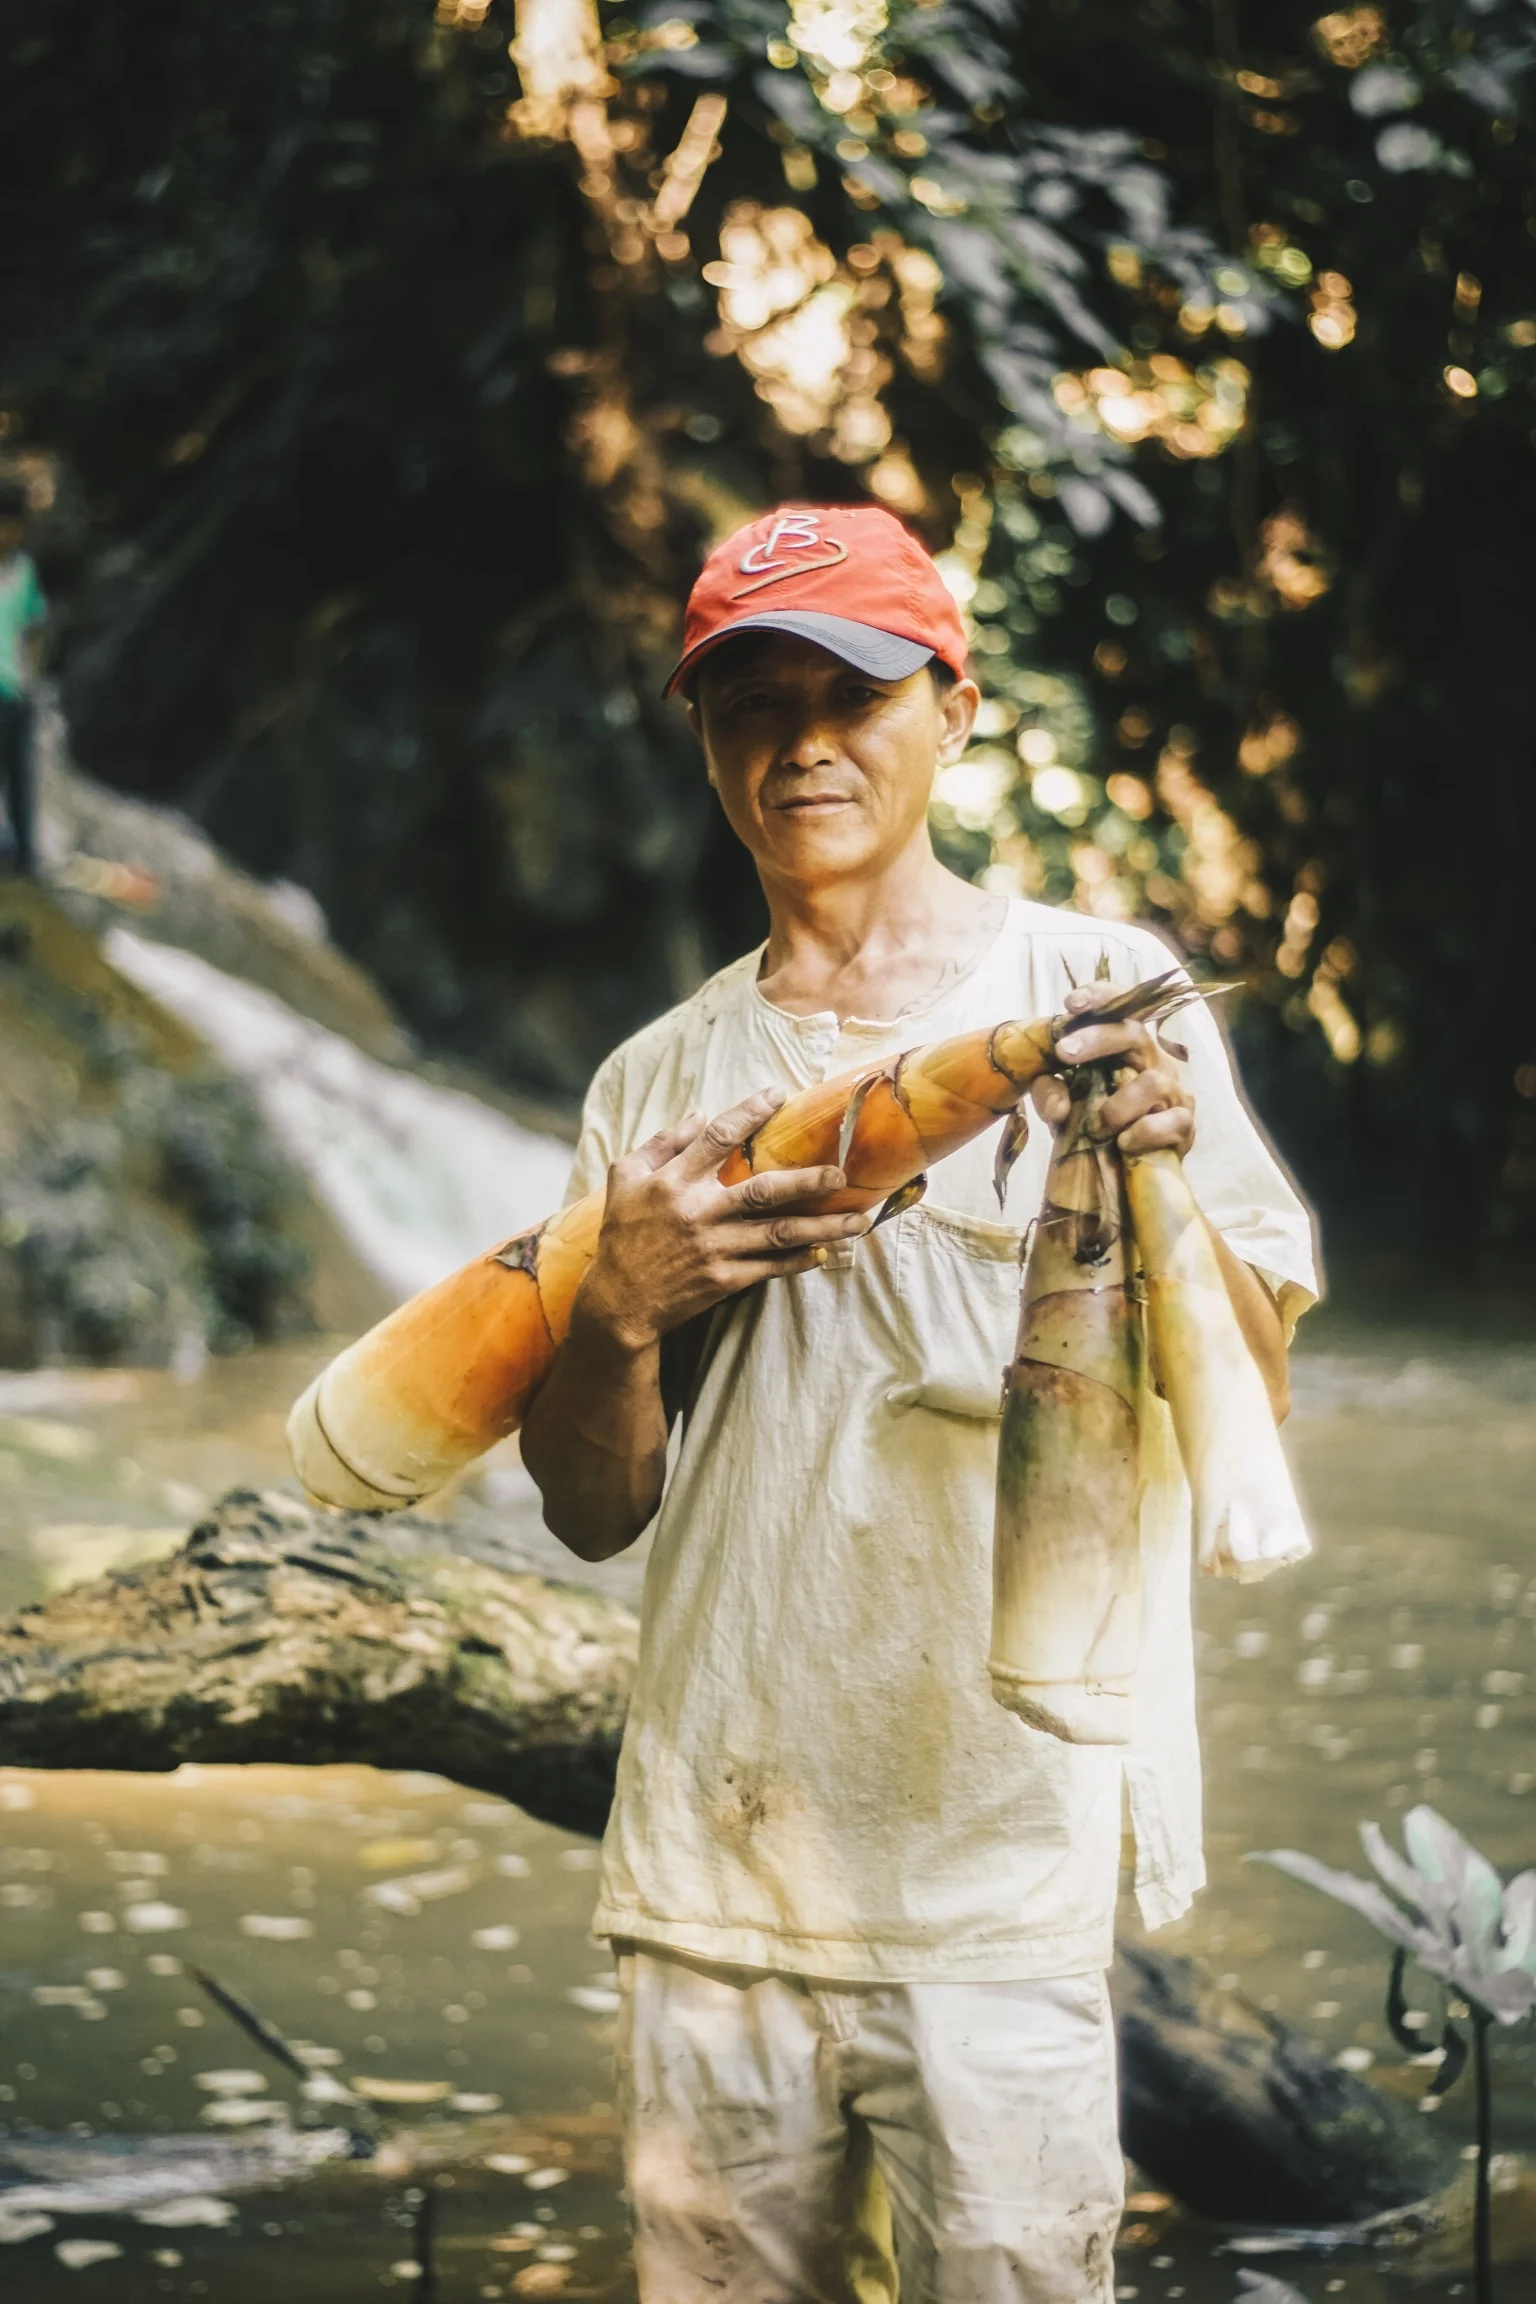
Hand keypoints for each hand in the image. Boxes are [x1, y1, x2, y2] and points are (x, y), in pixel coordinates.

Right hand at [575, 1089, 873, 1351]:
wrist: (618, 1303)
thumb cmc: (622, 1235)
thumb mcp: (625, 1178)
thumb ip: (661, 1143)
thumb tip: (700, 1114)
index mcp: (674, 1181)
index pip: (718, 1138)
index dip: (750, 1112)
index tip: (779, 1095)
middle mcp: (699, 1212)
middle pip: (764, 1190)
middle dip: (808, 1181)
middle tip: (842, 1173)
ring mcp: (714, 1248)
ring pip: (779, 1233)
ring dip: (823, 1227)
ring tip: (859, 1220)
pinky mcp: (723, 1280)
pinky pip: (771, 1267)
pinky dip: (800, 1261)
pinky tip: (825, 1253)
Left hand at [1028, 984, 1195, 1157]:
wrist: (1122, 1171)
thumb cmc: (1095, 1127)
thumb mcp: (1062, 1109)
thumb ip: (1049, 1095)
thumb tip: (1057, 1102)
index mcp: (1126, 1049)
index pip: (1122, 1010)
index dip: (1102, 997)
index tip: (1071, 1003)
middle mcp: (1153, 1062)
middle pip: (1136, 1033)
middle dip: (1098, 1038)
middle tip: (1064, 1051)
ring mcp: (1173, 1093)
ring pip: (1152, 1082)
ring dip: (1117, 1106)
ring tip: (1097, 1127)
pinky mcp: (1184, 1125)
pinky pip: (1169, 1122)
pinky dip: (1143, 1133)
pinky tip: (1123, 1143)